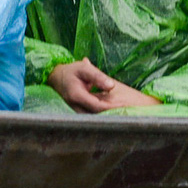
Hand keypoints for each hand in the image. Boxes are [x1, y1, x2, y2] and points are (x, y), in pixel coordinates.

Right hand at [46, 58, 161, 112]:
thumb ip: (98, 77)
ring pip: (94, 119)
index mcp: (76, 95)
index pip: (97, 106)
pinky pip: (92, 117)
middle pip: (97, 116)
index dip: (112, 108)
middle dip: (113, 116)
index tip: (126, 107)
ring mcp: (76, 111)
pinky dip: (103, 116)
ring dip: (109, 117)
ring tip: (126, 117)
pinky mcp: (79, 113)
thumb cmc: (72, 71)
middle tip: (130, 115)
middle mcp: (75, 106)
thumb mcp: (84, 69)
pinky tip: (116, 115)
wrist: (57, 77)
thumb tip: (111, 86)